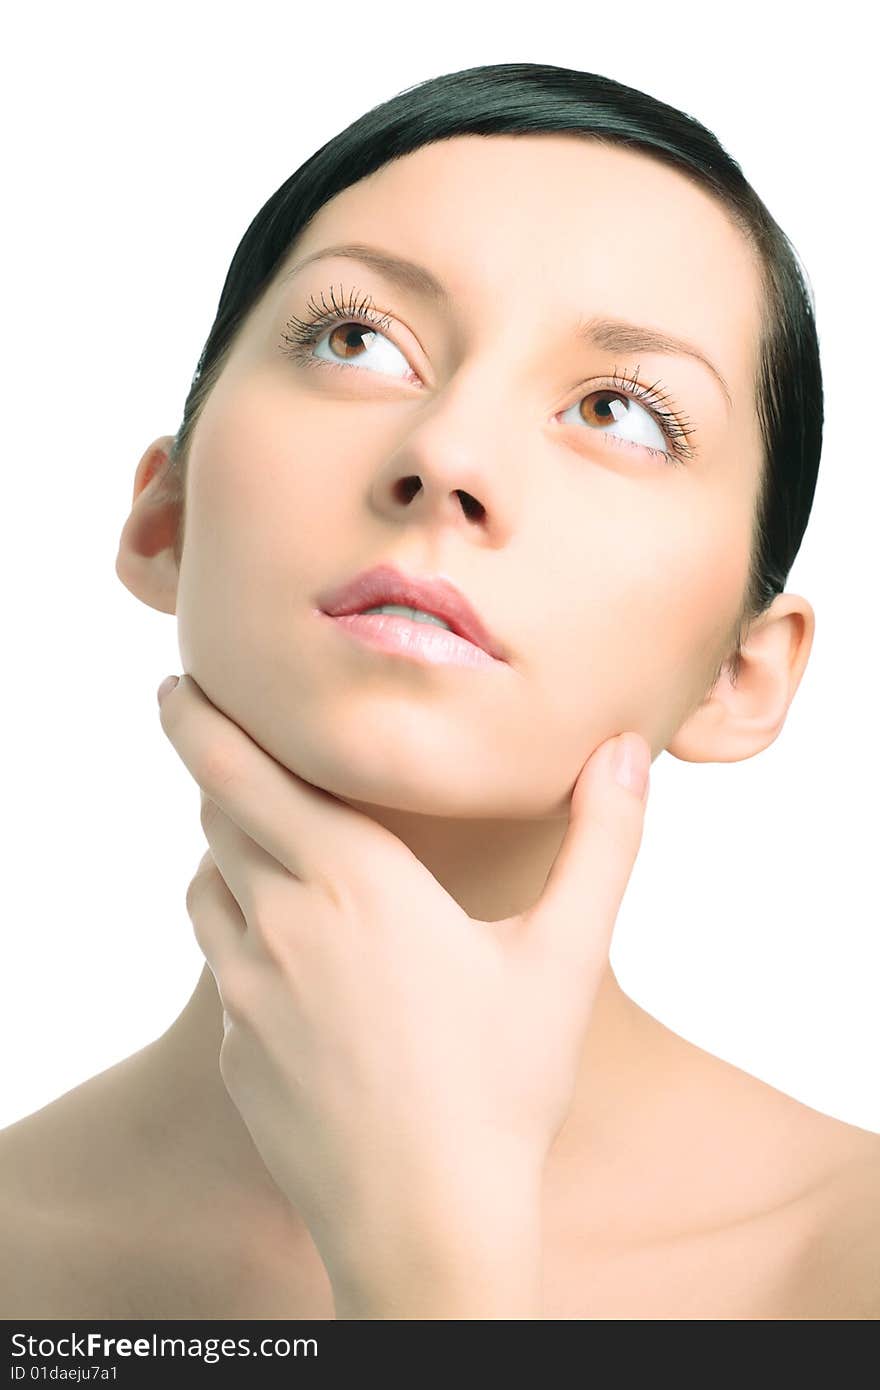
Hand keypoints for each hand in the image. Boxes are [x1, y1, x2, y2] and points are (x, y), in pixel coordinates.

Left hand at [157, 673, 650, 1291]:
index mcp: (355, 881)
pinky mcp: (232, 1047)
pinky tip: (285, 948)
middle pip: (217, 815)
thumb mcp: (566, 957)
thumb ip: (601, 842)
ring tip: (261, 836)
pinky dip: (237, 927)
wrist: (427, 1225)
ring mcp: (245, 990)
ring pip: (207, 885)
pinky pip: (219, 960)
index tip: (179, 683)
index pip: (242, 771)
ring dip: (227, 849)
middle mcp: (282, 922)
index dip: (200, 719)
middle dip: (211, 765)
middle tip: (213, 728)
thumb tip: (626, 749)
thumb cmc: (503, 1088)